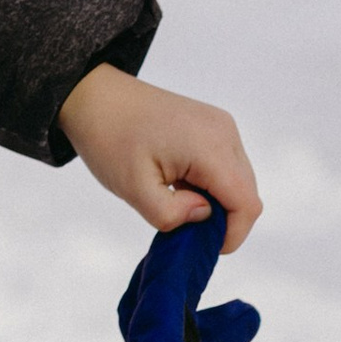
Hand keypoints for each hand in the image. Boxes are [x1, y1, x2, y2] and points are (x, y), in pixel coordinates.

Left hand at [57, 64, 260, 253]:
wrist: (95, 96)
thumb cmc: (109, 137)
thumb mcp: (133, 187)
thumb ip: (170, 214)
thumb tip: (204, 217)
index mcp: (211, 146)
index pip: (246, 204)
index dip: (231, 235)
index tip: (199, 245)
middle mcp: (225, 132)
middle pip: (246, 193)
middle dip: (221, 219)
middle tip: (182, 225)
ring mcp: (221, 126)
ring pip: (237, 181)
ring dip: (215, 201)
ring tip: (175, 200)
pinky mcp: (212, 125)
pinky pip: (226, 165)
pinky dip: (210, 184)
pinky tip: (179, 183)